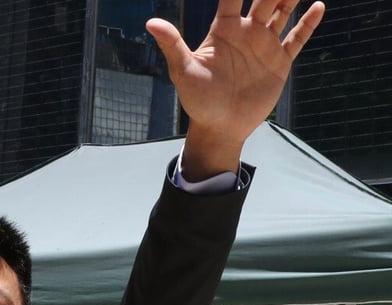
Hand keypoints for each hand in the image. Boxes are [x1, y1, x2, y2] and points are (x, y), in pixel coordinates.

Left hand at [147, 0, 324, 178]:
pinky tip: (318, 6)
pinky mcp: (280, 62)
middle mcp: (245, 33)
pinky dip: (308, 23)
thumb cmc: (198, 100)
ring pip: (281, 13)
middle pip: (263, 0)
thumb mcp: (183, 70)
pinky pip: (297, 38)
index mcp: (223, 30)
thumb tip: (150, 23)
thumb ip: (172, 44)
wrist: (220, 127)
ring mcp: (264, 46)